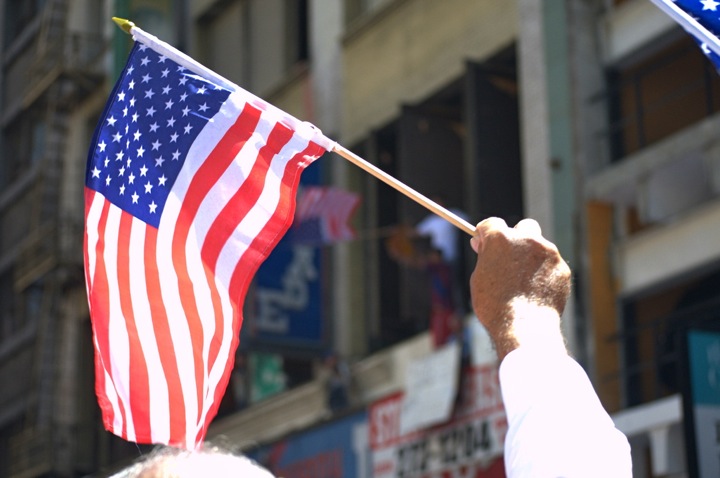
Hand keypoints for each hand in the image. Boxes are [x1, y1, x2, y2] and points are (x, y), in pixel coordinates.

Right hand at [469, 218, 570, 360]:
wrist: (525, 326)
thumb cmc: (495, 305)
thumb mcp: (479, 279)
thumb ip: (485, 258)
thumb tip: (484, 245)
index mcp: (501, 238)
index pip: (492, 224)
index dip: (487, 234)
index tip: (485, 245)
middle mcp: (526, 239)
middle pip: (523, 227)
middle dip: (517, 238)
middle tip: (510, 258)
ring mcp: (548, 252)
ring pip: (540, 247)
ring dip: (532, 258)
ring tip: (524, 284)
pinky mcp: (562, 268)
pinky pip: (551, 266)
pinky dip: (544, 274)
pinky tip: (537, 293)